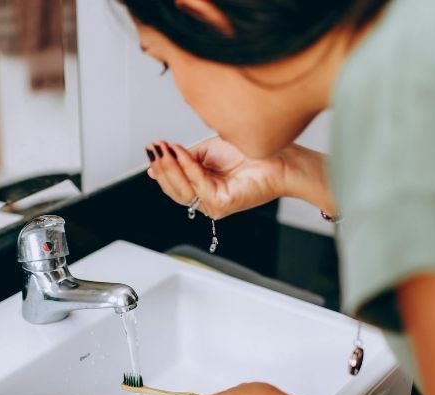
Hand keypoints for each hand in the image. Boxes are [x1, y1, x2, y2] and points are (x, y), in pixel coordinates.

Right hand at [145, 137, 335, 218]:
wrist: (282, 158)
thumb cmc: (252, 153)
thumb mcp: (208, 151)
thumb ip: (184, 159)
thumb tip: (156, 164)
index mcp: (202, 189)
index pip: (173, 184)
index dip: (161, 167)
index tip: (152, 148)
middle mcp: (206, 201)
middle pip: (174, 190)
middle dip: (162, 168)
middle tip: (154, 148)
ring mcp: (214, 206)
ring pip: (183, 191)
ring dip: (171, 168)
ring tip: (164, 149)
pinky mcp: (223, 205)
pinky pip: (199, 186)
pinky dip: (188, 168)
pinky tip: (181, 153)